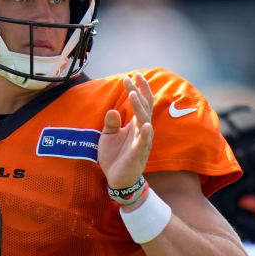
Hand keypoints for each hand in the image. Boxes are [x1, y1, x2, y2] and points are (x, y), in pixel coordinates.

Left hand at [98, 73, 154, 189]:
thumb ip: (111, 123)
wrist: (117, 179)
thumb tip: (112, 110)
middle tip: (131, 78)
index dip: (137, 89)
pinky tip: (146, 125)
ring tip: (133, 94)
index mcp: (135, 125)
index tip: (130, 76)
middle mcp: (141, 130)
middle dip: (138, 92)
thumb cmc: (115, 156)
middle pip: (144, 107)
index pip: (140, 103)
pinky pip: (144, 142)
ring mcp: (142, 141)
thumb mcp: (108, 136)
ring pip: (144, 121)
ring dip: (139, 107)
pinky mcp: (139, 153)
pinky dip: (146, 133)